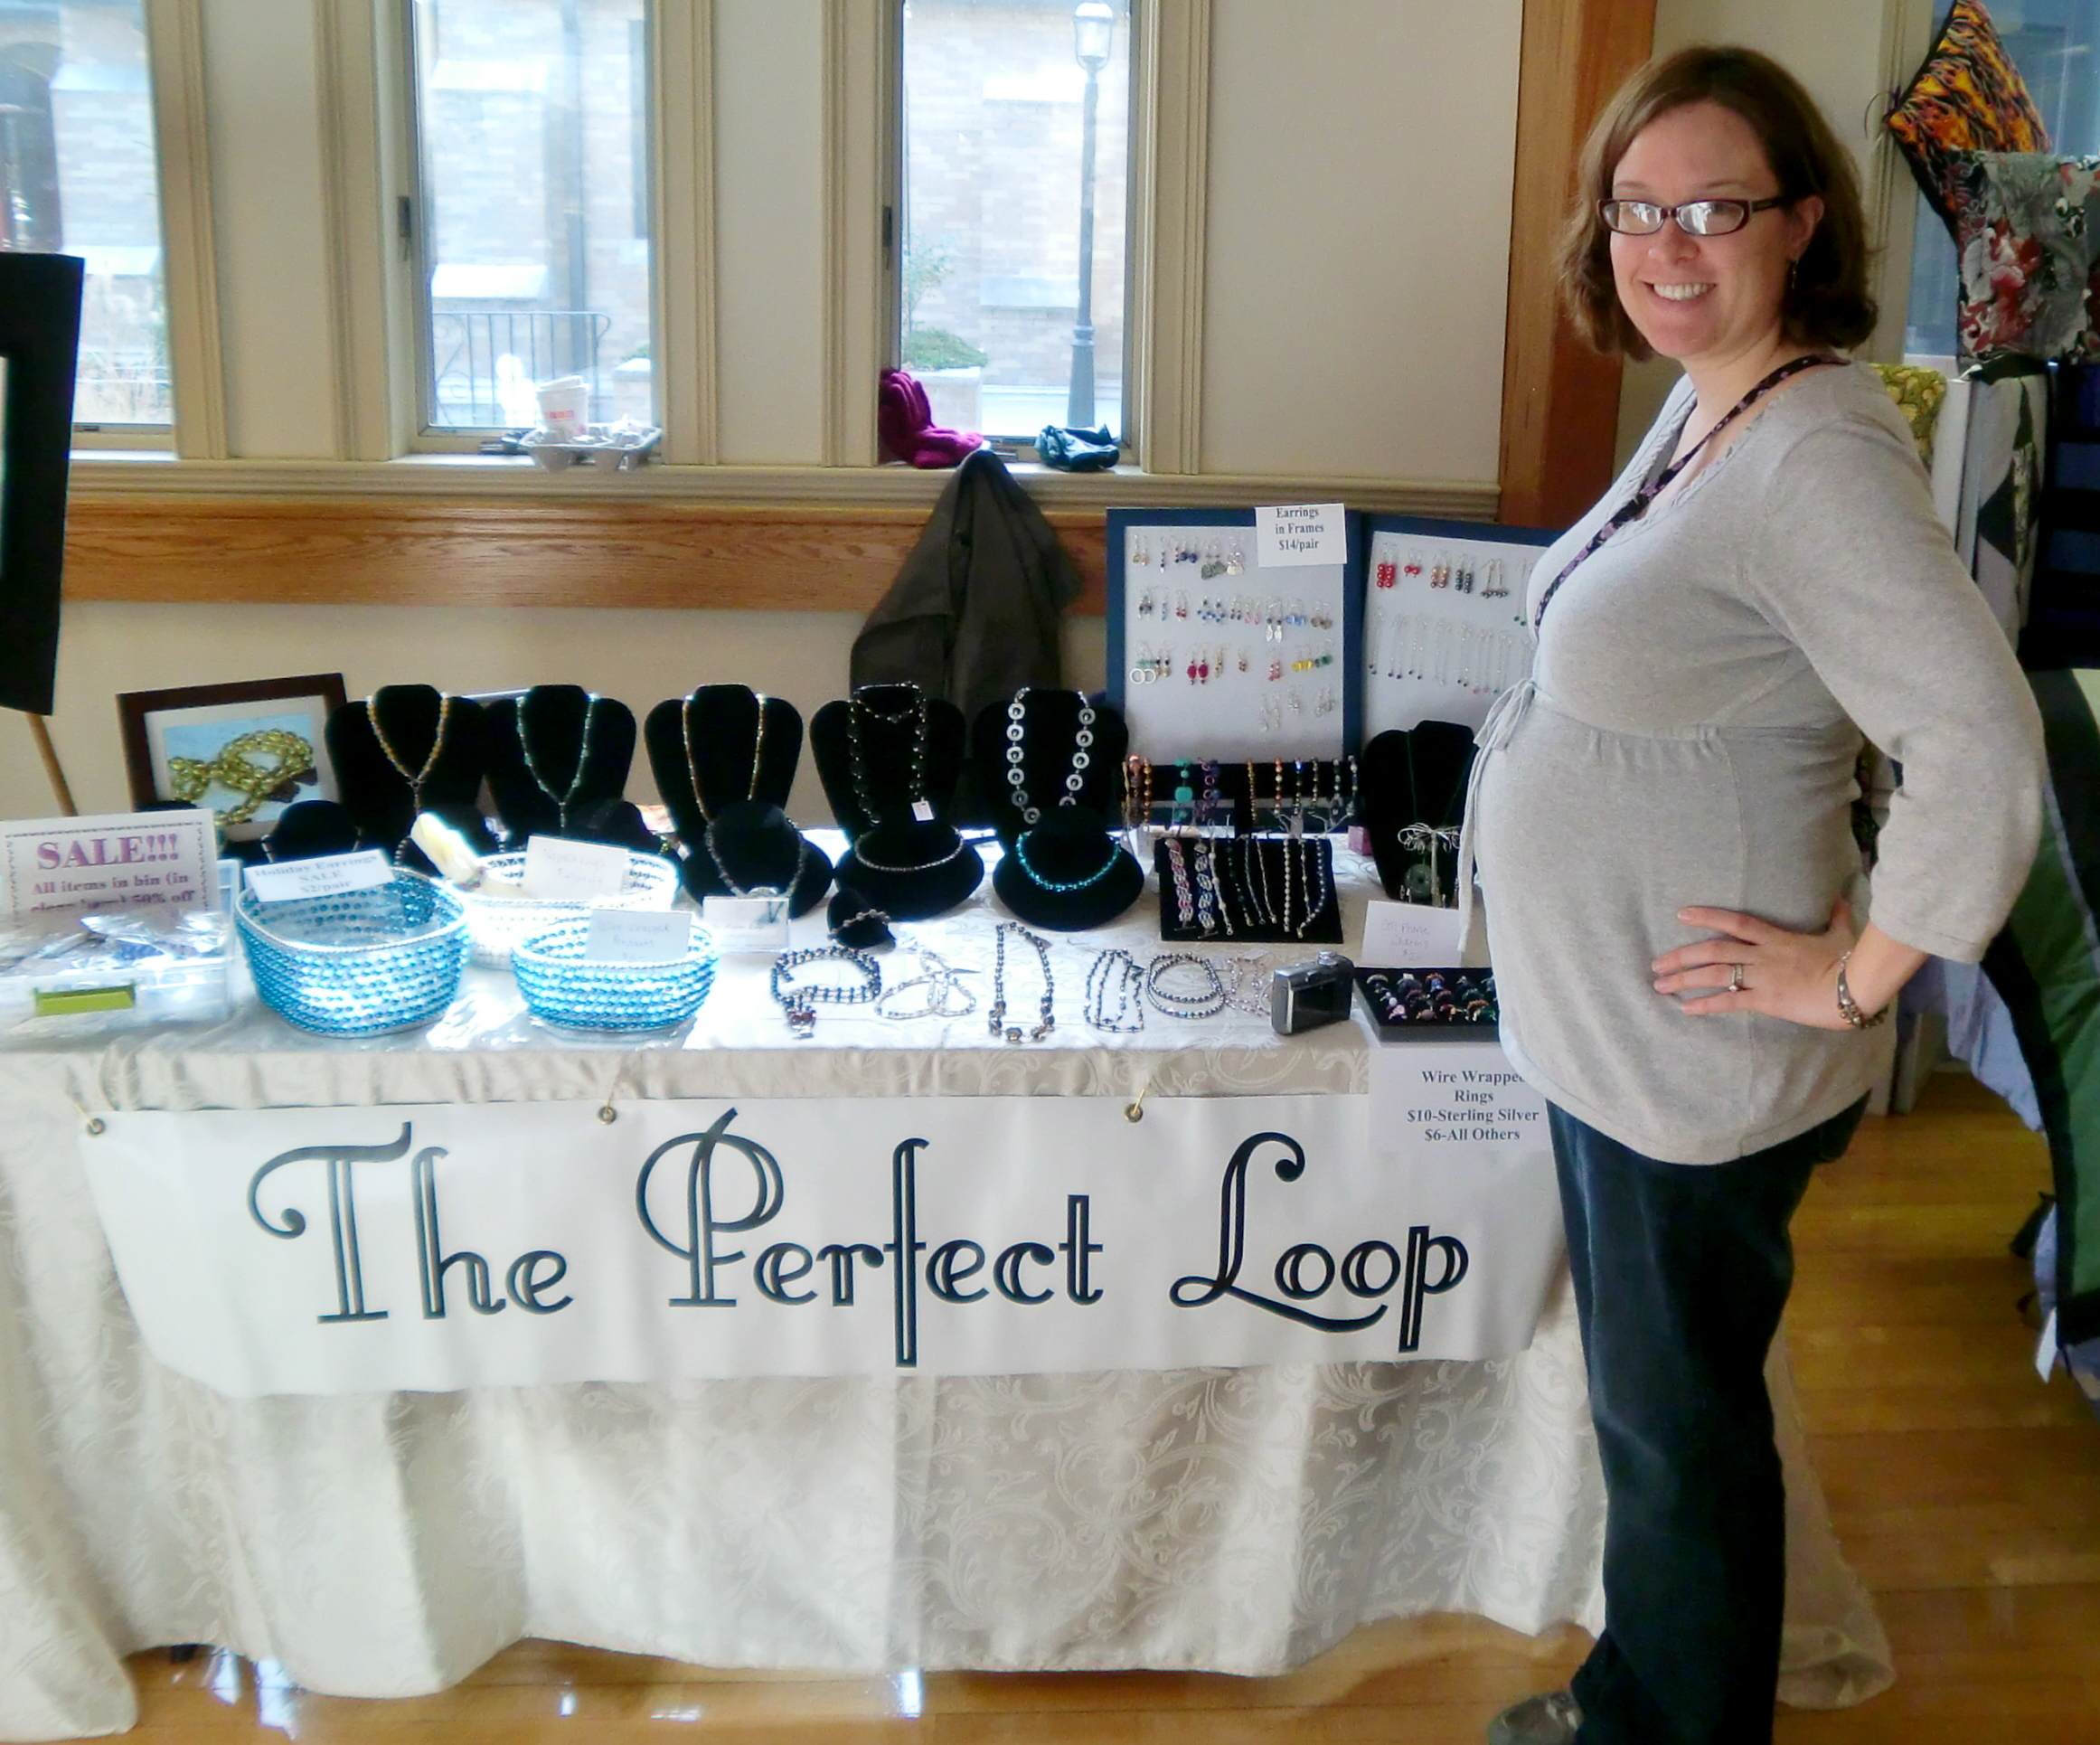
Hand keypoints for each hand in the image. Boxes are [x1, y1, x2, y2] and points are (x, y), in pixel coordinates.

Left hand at [1650, 899, 1854, 1029]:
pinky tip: (1686, 1008)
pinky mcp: (1766, 1001)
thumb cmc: (1851, 961)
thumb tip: (1841, 898)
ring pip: (1715, 974)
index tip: (1681, 915)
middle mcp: (1763, 955)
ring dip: (1684, 979)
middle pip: (1713, 950)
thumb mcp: (1842, 934)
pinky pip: (1729, 1002)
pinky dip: (1705, 1005)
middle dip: (1682, 956)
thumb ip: (1836, 916)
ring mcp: (1762, 978)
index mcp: (1777, 938)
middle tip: (1657, 963)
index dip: (1707, 916)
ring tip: (1660, 985)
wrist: (1855, 988)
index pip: (1736, 922)